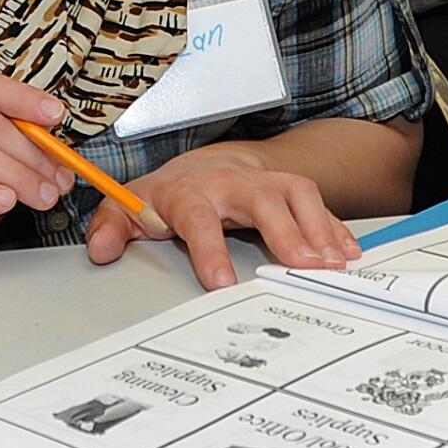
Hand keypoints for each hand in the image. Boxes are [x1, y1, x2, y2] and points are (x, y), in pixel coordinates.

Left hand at [83, 144, 362, 290]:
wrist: (207, 162)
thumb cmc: (171, 195)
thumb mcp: (131, 207)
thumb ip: (112, 226)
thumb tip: (99, 249)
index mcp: (190, 193)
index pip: (199, 219)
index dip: (210, 251)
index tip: (222, 285)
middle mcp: (233, 183)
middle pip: (262, 201)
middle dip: (286, 233)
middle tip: (305, 268)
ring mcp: (266, 182)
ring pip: (298, 194)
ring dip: (319, 229)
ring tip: (334, 265)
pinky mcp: (291, 188)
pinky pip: (320, 203)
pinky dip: (336, 228)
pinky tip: (348, 254)